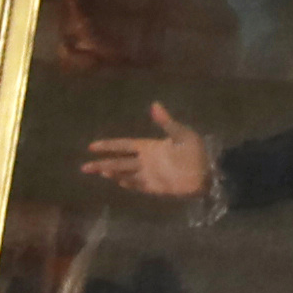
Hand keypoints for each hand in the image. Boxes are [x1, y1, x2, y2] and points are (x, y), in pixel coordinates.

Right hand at [78, 97, 217, 203]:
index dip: (109, 146)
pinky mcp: (155, 188)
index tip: (92, 146)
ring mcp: (149, 175)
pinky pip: (138, 186)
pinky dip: (129, 184)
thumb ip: (166, 122)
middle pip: (119, 162)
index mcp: (150, 146)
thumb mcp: (181, 134)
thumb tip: (154, 104)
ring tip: (98, 172)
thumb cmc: (196, 151)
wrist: (208, 172)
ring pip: (126, 174)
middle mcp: (146, 161)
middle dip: (102, 164)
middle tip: (84, 167)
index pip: (124, 146)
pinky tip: (118, 183)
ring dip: (112, 173)